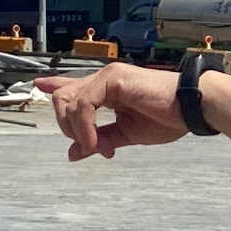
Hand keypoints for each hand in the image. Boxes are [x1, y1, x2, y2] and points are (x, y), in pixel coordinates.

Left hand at [43, 61, 190, 162]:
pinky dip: (85, 128)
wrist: (191, 108)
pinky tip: (99, 143)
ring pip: (68, 102)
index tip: (40, 85)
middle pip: (63, 99)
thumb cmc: (167, 117)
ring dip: (77, 131)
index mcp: (108, 88)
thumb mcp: (127, 134)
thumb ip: (101, 140)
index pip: (73, 85)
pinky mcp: (113, 79)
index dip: (55, 86)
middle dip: (68, 127)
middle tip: (92, 146)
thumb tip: (74, 154)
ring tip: (99, 146)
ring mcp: (107, 76)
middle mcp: (104, 78)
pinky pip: (83, 107)